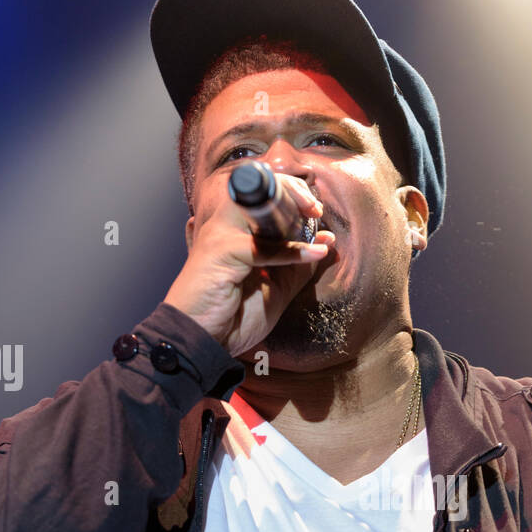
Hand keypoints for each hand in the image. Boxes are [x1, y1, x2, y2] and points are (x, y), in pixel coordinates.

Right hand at [163, 172, 335, 358]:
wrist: (205, 342)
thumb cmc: (234, 317)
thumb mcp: (277, 289)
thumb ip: (299, 264)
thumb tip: (327, 239)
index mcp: (235, 231)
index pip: (260, 194)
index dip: (290, 193)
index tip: (314, 210)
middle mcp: (225, 227)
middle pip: (258, 189)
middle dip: (292, 190)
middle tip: (315, 209)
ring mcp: (220, 236)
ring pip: (257, 205)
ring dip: (289, 204)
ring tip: (313, 214)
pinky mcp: (221, 252)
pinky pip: (263, 247)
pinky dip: (292, 251)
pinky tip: (314, 254)